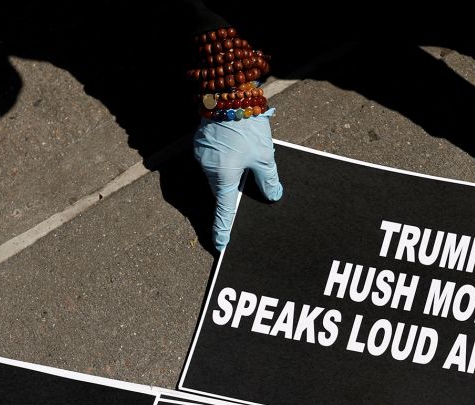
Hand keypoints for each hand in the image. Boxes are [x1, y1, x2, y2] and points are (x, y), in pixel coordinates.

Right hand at [193, 113, 282, 251]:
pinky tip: (237, 147)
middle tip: (247, 183)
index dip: (223, 228)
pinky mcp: (202, 141)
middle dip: (232, 192)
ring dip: (230, 172)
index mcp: (222, 177)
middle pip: (221, 189)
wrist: (227, 90)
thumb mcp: (264, 155)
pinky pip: (214, 158)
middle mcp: (207, 169)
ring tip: (246, 157)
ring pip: (217, 173)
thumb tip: (273, 196)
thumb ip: (268, 179)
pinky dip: (224, 159)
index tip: (220, 244)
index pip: (223, 210)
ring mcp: (202, 154)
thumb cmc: (247, 125)